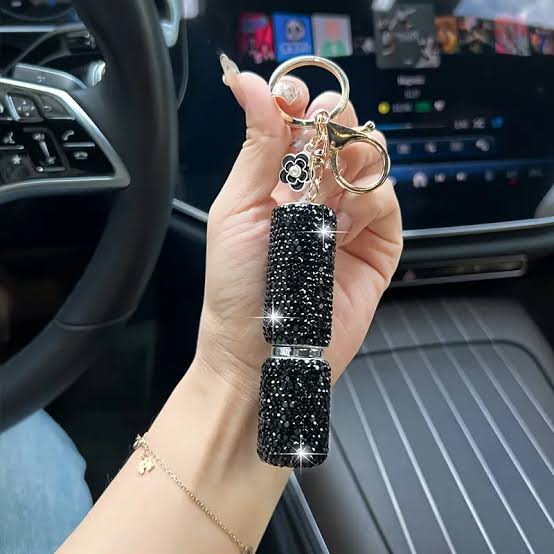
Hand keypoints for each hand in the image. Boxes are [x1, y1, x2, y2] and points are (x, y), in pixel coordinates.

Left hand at [195, 56, 402, 400]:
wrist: (261, 350)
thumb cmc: (238, 284)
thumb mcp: (239, 209)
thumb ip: (258, 148)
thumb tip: (251, 84)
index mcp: (282, 179)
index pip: (303, 123)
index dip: (305, 103)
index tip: (298, 99)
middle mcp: (319, 193)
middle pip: (345, 135)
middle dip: (337, 127)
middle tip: (323, 139)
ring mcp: (351, 218)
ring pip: (373, 164)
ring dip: (354, 166)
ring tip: (327, 198)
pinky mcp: (378, 246)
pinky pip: (388, 205)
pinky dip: (370, 204)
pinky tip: (344, 226)